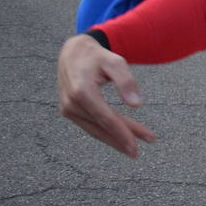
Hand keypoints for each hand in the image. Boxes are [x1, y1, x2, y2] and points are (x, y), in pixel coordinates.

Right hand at [57, 33, 156, 156]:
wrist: (73, 53)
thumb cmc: (97, 57)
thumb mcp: (115, 62)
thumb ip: (127, 82)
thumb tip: (136, 106)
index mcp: (82, 91)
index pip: (106, 118)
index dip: (123, 133)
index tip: (138, 143)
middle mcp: (71, 102)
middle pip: (101, 126)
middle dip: (121, 140)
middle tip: (137, 152)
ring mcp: (67, 108)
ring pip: (95, 129)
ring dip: (114, 139)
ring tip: (132, 147)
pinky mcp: (68, 111)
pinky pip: (89, 125)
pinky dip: (104, 133)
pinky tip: (117, 138)